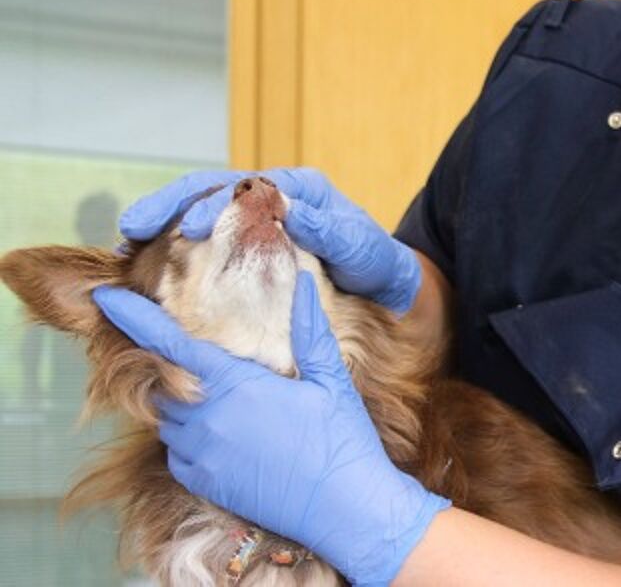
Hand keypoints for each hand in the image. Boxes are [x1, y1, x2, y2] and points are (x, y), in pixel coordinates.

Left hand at [92, 272, 449, 585]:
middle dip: (168, 369)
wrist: (343, 508)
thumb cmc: (343, 441)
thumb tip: (306, 283)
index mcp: (236, 385)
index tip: (105, 297)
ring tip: (220, 404)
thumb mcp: (332, 380)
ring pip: (165, 419)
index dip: (133, 317)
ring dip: (180, 405)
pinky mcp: (202, 482)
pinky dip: (189, 440)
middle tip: (198, 365)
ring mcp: (201, 454)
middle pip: (160, 382)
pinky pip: (175, 452)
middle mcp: (207, 418)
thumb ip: (310, 330)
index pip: (168, 343)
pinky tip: (225, 439)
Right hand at [119, 167, 421, 314]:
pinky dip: (178, 248)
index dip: (212, 204)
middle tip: (134, 228)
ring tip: (129, 244)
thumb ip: (328, 230)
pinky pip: (208, 241)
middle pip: (210, 190)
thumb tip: (288, 209)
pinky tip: (150, 264)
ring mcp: (256, 221)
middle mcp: (271, 196)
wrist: (383, 286)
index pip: (244, 186)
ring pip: (200, 211)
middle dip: (170, 205)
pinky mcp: (247, 246)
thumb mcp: (358, 246)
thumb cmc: (373, 262)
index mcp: (297, 187)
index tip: (189, 230)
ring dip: (164, 224)